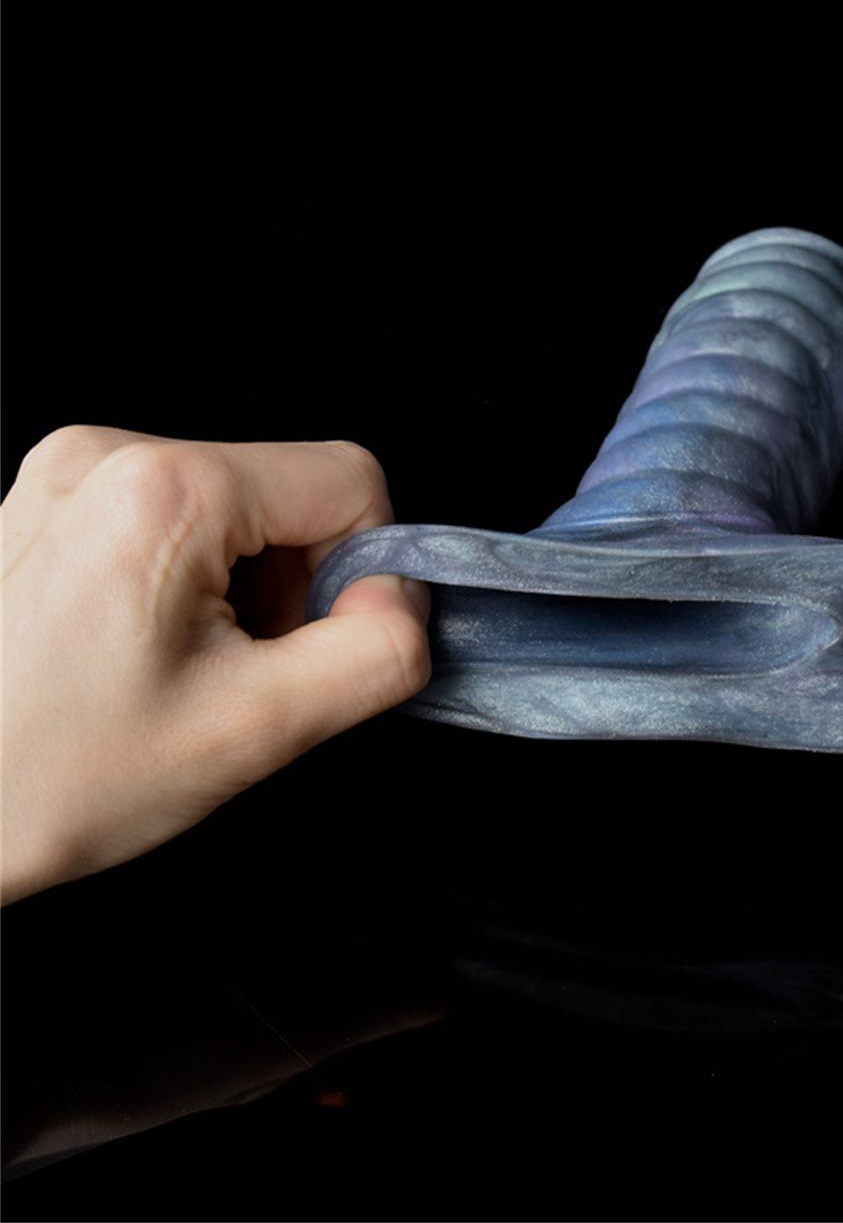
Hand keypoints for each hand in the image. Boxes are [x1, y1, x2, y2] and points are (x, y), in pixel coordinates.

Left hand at [0, 427, 431, 904]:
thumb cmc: (46, 780)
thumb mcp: (253, 731)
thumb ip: (375, 654)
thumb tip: (405, 602)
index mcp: (165, 491)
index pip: (351, 480)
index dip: (363, 569)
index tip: (309, 646)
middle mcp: (107, 455)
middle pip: (289, 491)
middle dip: (292, 584)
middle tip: (236, 672)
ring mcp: (67, 472)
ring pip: (236, 505)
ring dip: (240, 584)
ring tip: (178, 665)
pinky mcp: (49, 498)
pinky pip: (174, 513)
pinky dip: (187, 577)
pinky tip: (139, 647)